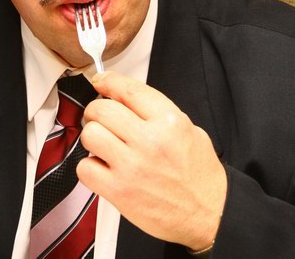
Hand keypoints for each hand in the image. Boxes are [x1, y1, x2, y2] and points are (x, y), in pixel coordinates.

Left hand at [77, 71, 225, 250]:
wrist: (210, 214)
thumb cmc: (199, 175)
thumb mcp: (189, 130)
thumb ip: (156, 112)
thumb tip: (122, 96)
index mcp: (169, 121)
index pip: (128, 90)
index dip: (108, 81)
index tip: (100, 81)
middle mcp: (149, 140)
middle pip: (102, 109)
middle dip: (96, 111)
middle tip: (100, 119)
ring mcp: (132, 166)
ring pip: (90, 134)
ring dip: (93, 138)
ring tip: (104, 146)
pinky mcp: (119, 191)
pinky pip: (85, 168)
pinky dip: (90, 167)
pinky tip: (104, 169)